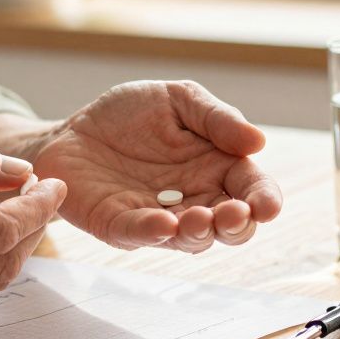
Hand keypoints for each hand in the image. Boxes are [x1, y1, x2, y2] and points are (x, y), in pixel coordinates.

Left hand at [32, 81, 280, 252]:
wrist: (73, 129)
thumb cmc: (131, 116)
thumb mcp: (178, 100)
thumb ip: (216, 118)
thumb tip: (257, 141)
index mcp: (216, 168)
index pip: (251, 189)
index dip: (264, 200)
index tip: (266, 206)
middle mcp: (194, 200)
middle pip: (229, 226)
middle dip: (237, 226)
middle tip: (232, 214)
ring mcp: (158, 217)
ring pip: (190, 239)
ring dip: (199, 233)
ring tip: (200, 219)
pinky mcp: (119, 225)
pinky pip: (139, 234)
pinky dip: (153, 231)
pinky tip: (165, 224)